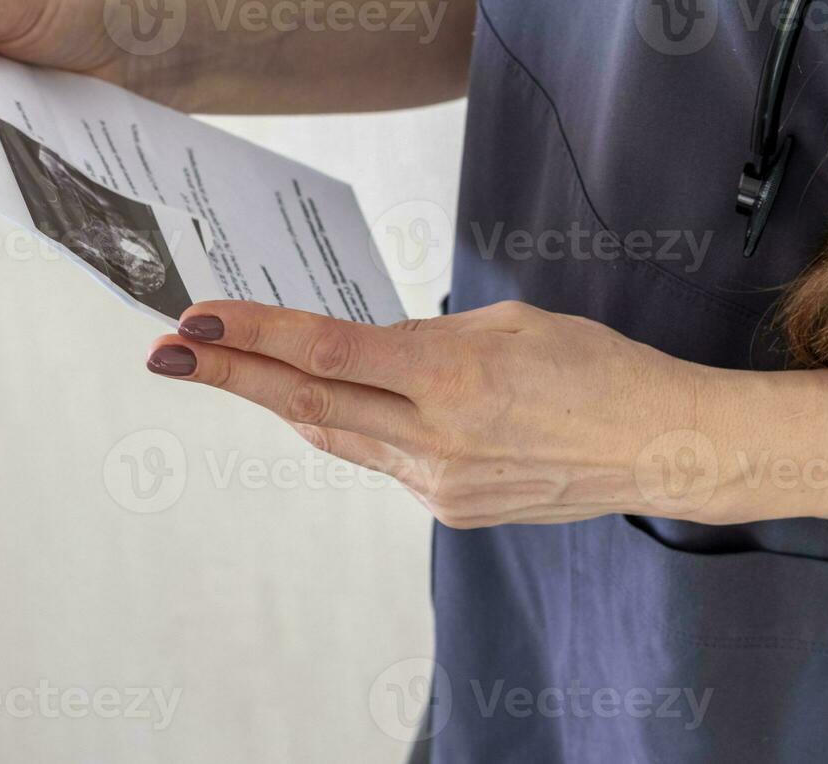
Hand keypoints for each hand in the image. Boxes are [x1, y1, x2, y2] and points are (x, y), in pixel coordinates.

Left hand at [145, 300, 714, 527]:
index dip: (255, 334)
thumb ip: (424, 339)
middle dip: (230, 375)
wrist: (660, 449)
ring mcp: (439, 484)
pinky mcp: (449, 508)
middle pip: (308, 400)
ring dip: (278, 399)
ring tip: (223, 369)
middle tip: (167, 354)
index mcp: (453, 377)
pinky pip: (379, 459)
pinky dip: (348, 424)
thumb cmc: (598, 371)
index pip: (327, 350)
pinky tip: (330, 400)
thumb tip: (362, 349)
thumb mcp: (508, 324)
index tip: (199, 319)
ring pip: (335, 433)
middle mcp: (437, 439)